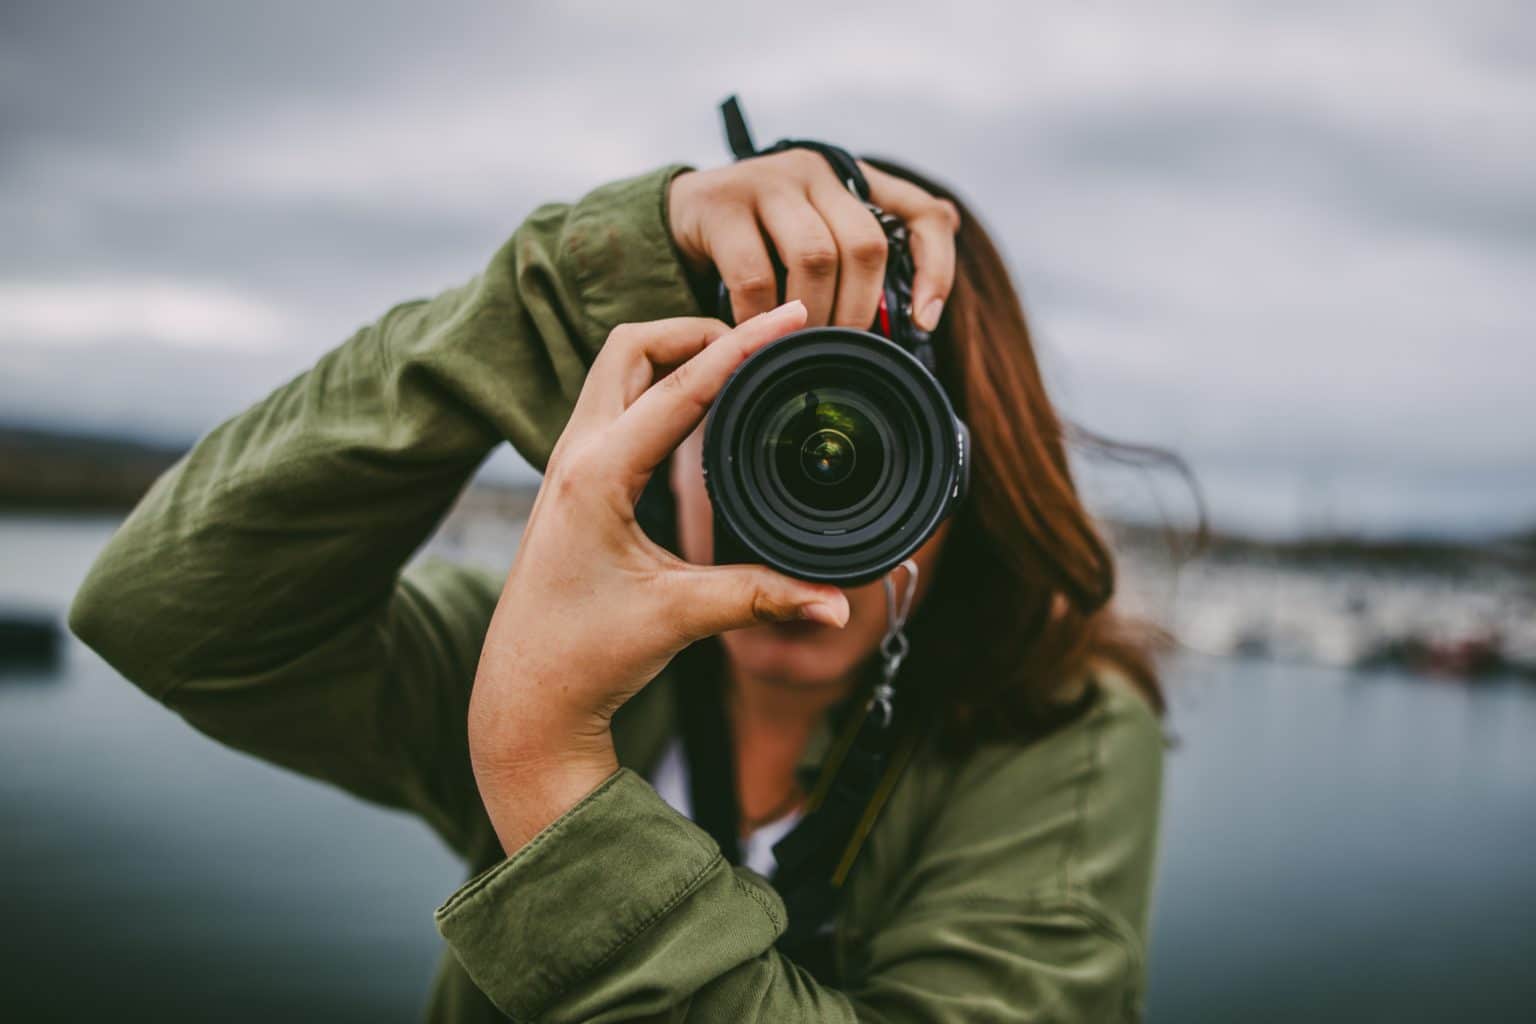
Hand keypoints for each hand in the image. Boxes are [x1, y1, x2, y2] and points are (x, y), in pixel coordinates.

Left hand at [468, 300, 848, 854]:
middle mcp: (576, 456)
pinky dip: (660, 385)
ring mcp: (568, 465)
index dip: (743, 345)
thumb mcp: (680, 619)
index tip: (791, 317)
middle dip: (697, 329)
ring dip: (674, 352)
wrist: (526, 696)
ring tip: (738, 361)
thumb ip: (763, 599)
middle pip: (633, 347)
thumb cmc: (584, 656)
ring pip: (618, 370)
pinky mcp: (573, 482)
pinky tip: (700, 406)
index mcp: (597, 475)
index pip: (682, 386)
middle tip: (760, 338)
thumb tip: (839, 604)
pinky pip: (616, 403)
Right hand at [667, 150, 960, 330]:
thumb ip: (863, 263)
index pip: (922, 214)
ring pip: (815, 257)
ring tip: (801, 349)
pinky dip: (762, 319)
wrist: (682, 215)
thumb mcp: (817, 240)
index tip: (924, 321)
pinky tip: (758, 338)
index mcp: (852, 181)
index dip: (936, 268)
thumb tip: (924, 308)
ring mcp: (768, 181)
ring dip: (813, 316)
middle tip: (842, 351)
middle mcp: (815, 171)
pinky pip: (755, 276)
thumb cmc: (762, 240)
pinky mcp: (722, 204)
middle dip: (858, 310)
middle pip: (864, 245)